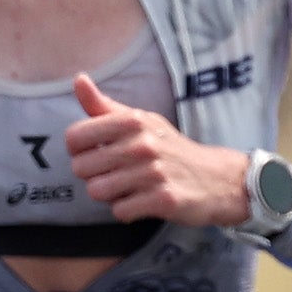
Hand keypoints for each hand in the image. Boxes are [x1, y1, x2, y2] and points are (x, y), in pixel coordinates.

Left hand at [64, 73, 250, 225]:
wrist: (217, 177)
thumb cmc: (170, 148)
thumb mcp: (140, 121)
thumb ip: (104, 106)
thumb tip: (79, 79)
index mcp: (132, 121)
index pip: (74, 137)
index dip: (78, 150)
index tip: (95, 154)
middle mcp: (142, 143)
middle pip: (81, 168)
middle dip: (94, 176)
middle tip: (116, 174)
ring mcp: (153, 172)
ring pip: (97, 192)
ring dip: (110, 195)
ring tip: (130, 188)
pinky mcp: (163, 199)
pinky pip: (120, 212)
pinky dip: (127, 211)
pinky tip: (143, 202)